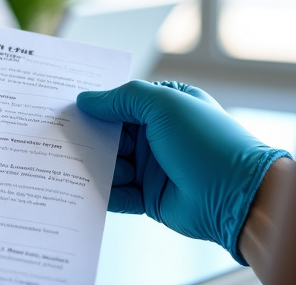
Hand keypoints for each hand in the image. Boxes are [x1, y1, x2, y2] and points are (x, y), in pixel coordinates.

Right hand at [76, 80, 290, 263]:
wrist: (238, 197)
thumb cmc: (207, 142)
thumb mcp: (165, 105)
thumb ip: (122, 99)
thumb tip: (85, 99)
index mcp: (165, 107)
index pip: (120, 102)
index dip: (94, 103)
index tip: (63, 104)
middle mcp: (157, 136)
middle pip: (110, 133)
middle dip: (87, 135)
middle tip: (57, 135)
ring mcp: (152, 167)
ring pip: (109, 163)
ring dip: (92, 164)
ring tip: (69, 163)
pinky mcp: (148, 197)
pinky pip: (116, 193)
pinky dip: (100, 192)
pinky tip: (81, 188)